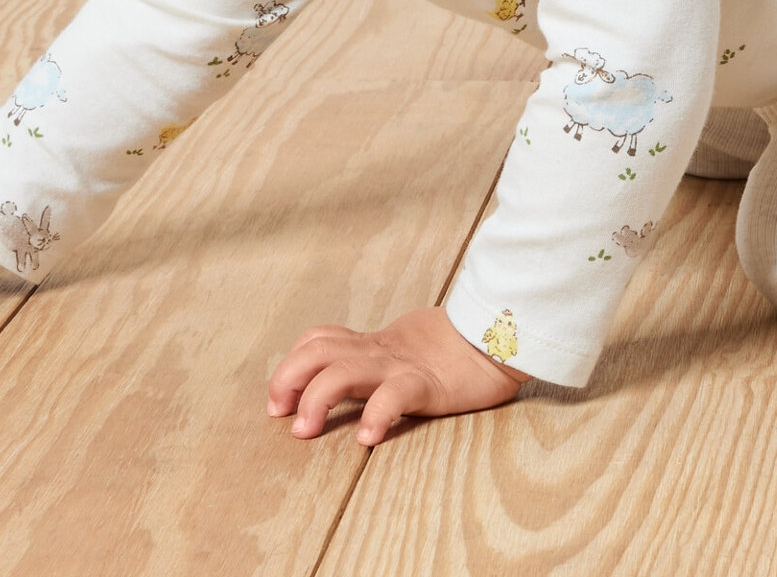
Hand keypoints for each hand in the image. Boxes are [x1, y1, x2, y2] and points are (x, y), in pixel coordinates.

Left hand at [267, 306, 529, 445]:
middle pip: (316, 351)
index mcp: (372, 345)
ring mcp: (399, 367)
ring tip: (305, 430)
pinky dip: (373, 416)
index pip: (318, 339)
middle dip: (287, 379)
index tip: (278, 399)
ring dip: (315, 400)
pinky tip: (366, 437)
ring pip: (341, 371)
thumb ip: (375, 361)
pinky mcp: (425, 384)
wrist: (499, 338)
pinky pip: (392, 397)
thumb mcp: (402, 351)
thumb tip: (342, 383)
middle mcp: (378, 352)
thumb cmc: (452, 352)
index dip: (290, 365)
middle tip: (280, 413)